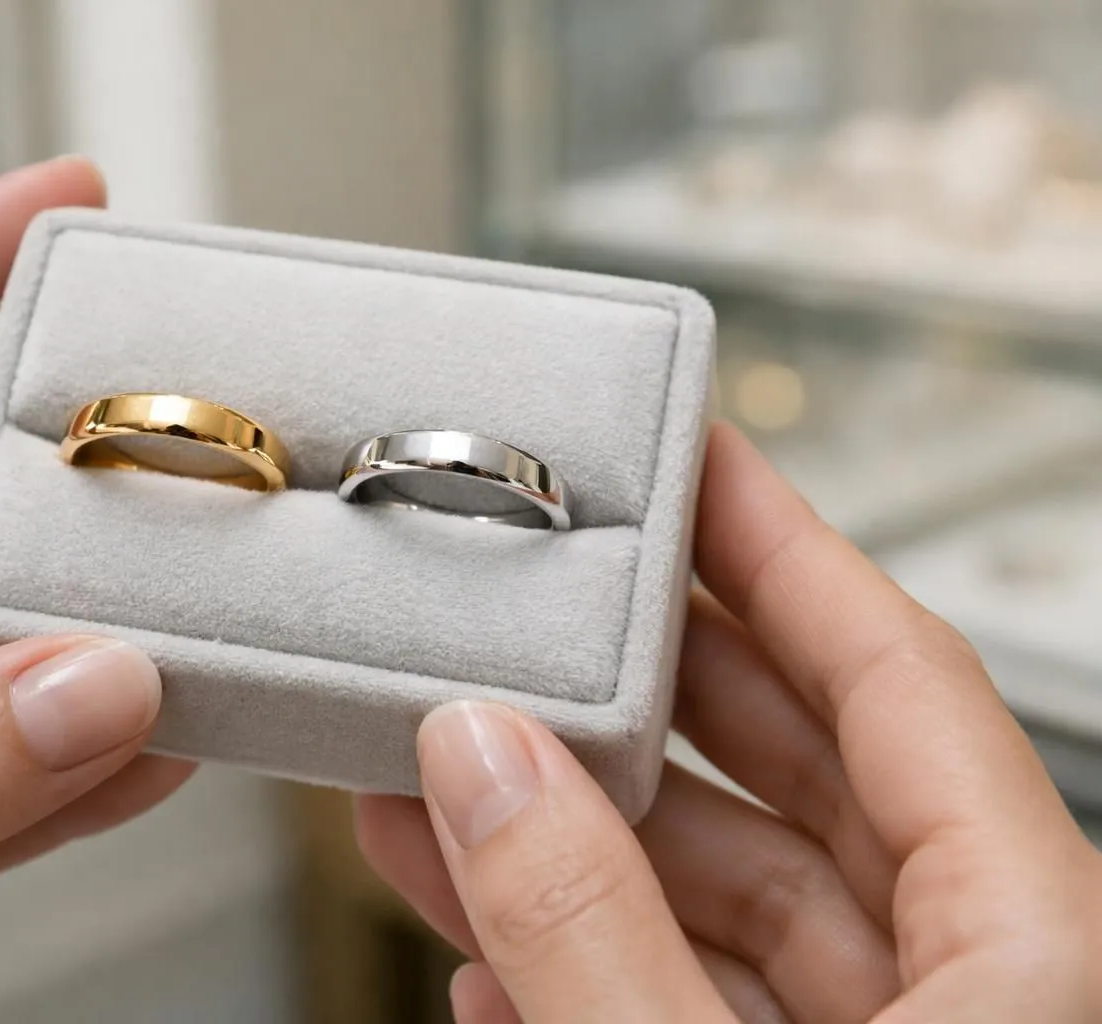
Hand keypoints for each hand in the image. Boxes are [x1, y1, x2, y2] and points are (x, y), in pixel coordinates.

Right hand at [357, 423, 1101, 1022]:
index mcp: (1033, 954)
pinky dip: (587, 973)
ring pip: (725, 903)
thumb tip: (482, 764)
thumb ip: (591, 929)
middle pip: (800, 772)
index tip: (696, 456)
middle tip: (540, 612)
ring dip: (567, 850)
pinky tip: (490, 958)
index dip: (784, 547)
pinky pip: (696, 1006)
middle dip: (640, 693)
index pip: (902, 676)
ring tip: (436, 792)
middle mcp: (982, 992)